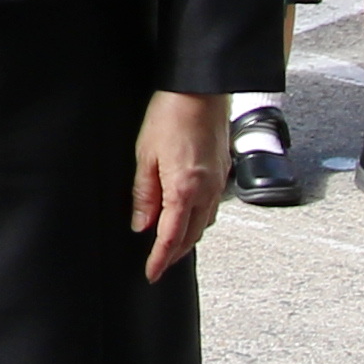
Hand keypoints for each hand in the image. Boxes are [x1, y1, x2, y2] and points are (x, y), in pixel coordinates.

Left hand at [131, 89, 227, 278]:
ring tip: (171, 245)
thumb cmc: (170, 116)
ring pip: (204, 224)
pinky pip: (211, 207)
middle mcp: (206, 192)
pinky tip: (187, 216)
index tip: (151, 274)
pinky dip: (198, 219)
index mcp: (184, 190)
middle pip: (191, 236)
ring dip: (188, 238)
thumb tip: (141, 224)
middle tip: (158, 265)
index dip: (160, 259)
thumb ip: (144, 194)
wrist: (201, 90)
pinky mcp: (223, 173)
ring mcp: (218, 183)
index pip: (171, 237)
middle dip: (175, 254)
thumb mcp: (145, 155)